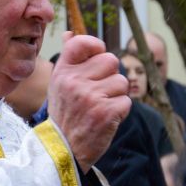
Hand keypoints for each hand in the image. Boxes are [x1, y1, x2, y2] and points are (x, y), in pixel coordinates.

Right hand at [48, 33, 131, 171]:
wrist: (63, 151)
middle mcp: (75, 82)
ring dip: (117, 96)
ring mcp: (90, 97)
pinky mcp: (106, 112)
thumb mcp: (59, 86)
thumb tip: (70, 33)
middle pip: (111, 60)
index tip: (98, 56)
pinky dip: (121, 112)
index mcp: (63, 72)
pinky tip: (106, 119)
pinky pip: (126, 101)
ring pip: (122, 82)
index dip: (96, 46)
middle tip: (100, 93)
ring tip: (101, 108)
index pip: (82, 42)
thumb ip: (68, 60)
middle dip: (111, 77)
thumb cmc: (65, 116)